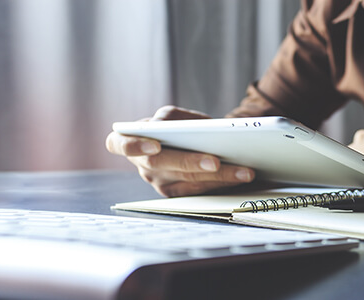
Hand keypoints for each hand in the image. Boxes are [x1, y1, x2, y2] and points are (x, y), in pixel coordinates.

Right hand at [106, 105, 254, 196]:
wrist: (188, 143)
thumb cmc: (178, 126)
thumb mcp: (174, 116)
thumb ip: (173, 119)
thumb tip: (182, 127)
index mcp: (130, 139)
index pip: (118, 144)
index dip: (133, 146)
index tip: (154, 145)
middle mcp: (141, 164)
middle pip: (162, 165)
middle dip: (190, 162)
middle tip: (215, 161)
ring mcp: (157, 182)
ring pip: (187, 180)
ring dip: (218, 176)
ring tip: (244, 171)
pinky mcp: (175, 194)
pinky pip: (198, 191)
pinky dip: (222, 183)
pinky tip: (241, 176)